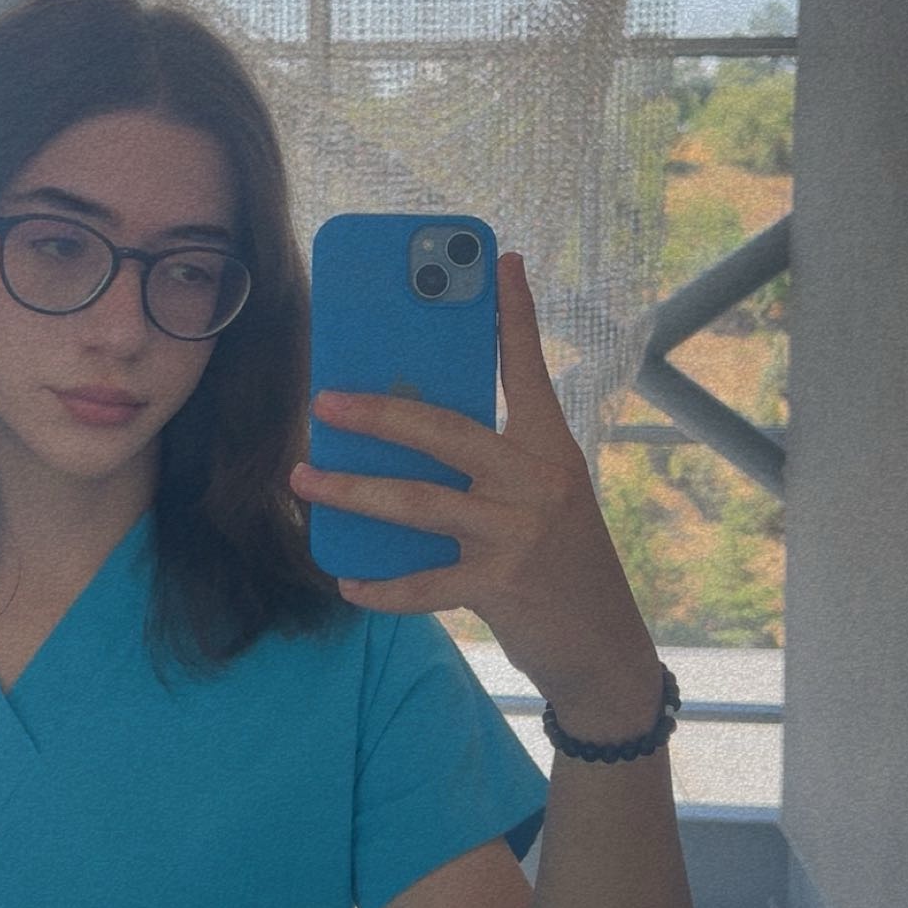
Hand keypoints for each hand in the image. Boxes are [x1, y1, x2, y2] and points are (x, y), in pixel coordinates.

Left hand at [289, 251, 660, 725]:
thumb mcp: (542, 495)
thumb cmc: (562, 559)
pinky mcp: (498, 586)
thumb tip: (409, 426)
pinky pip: (422, 583)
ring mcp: (517, 533)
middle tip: (324, 399)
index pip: (529, 369)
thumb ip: (492, 461)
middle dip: (377, 412)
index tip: (499, 261)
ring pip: (415, 503)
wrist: (603, 646)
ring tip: (304, 478)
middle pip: (444, 431)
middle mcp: (537, 481)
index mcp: (551, 448)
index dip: (514, 314)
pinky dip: (381, 585)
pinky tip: (347, 580)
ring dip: (350, 491)